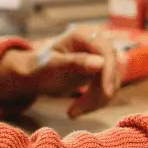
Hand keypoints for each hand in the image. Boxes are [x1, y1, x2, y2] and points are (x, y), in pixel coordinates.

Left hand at [0, 27, 122, 117]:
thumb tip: (101, 63)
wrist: (35, 74)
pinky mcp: (103, 70)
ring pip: (113, 80)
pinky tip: (78, 108)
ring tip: (72, 113)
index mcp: (82, 34)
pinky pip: (108, 87)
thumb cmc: (38, 67)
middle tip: (77, 111)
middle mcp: (95, 42)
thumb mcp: (52, 65)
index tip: (107, 92)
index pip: (107, 50)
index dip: (110, 71)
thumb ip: (74, 62)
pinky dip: (97, 101)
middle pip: (112, 67)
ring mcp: (101, 56)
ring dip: (97, 100)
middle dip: (100, 92)